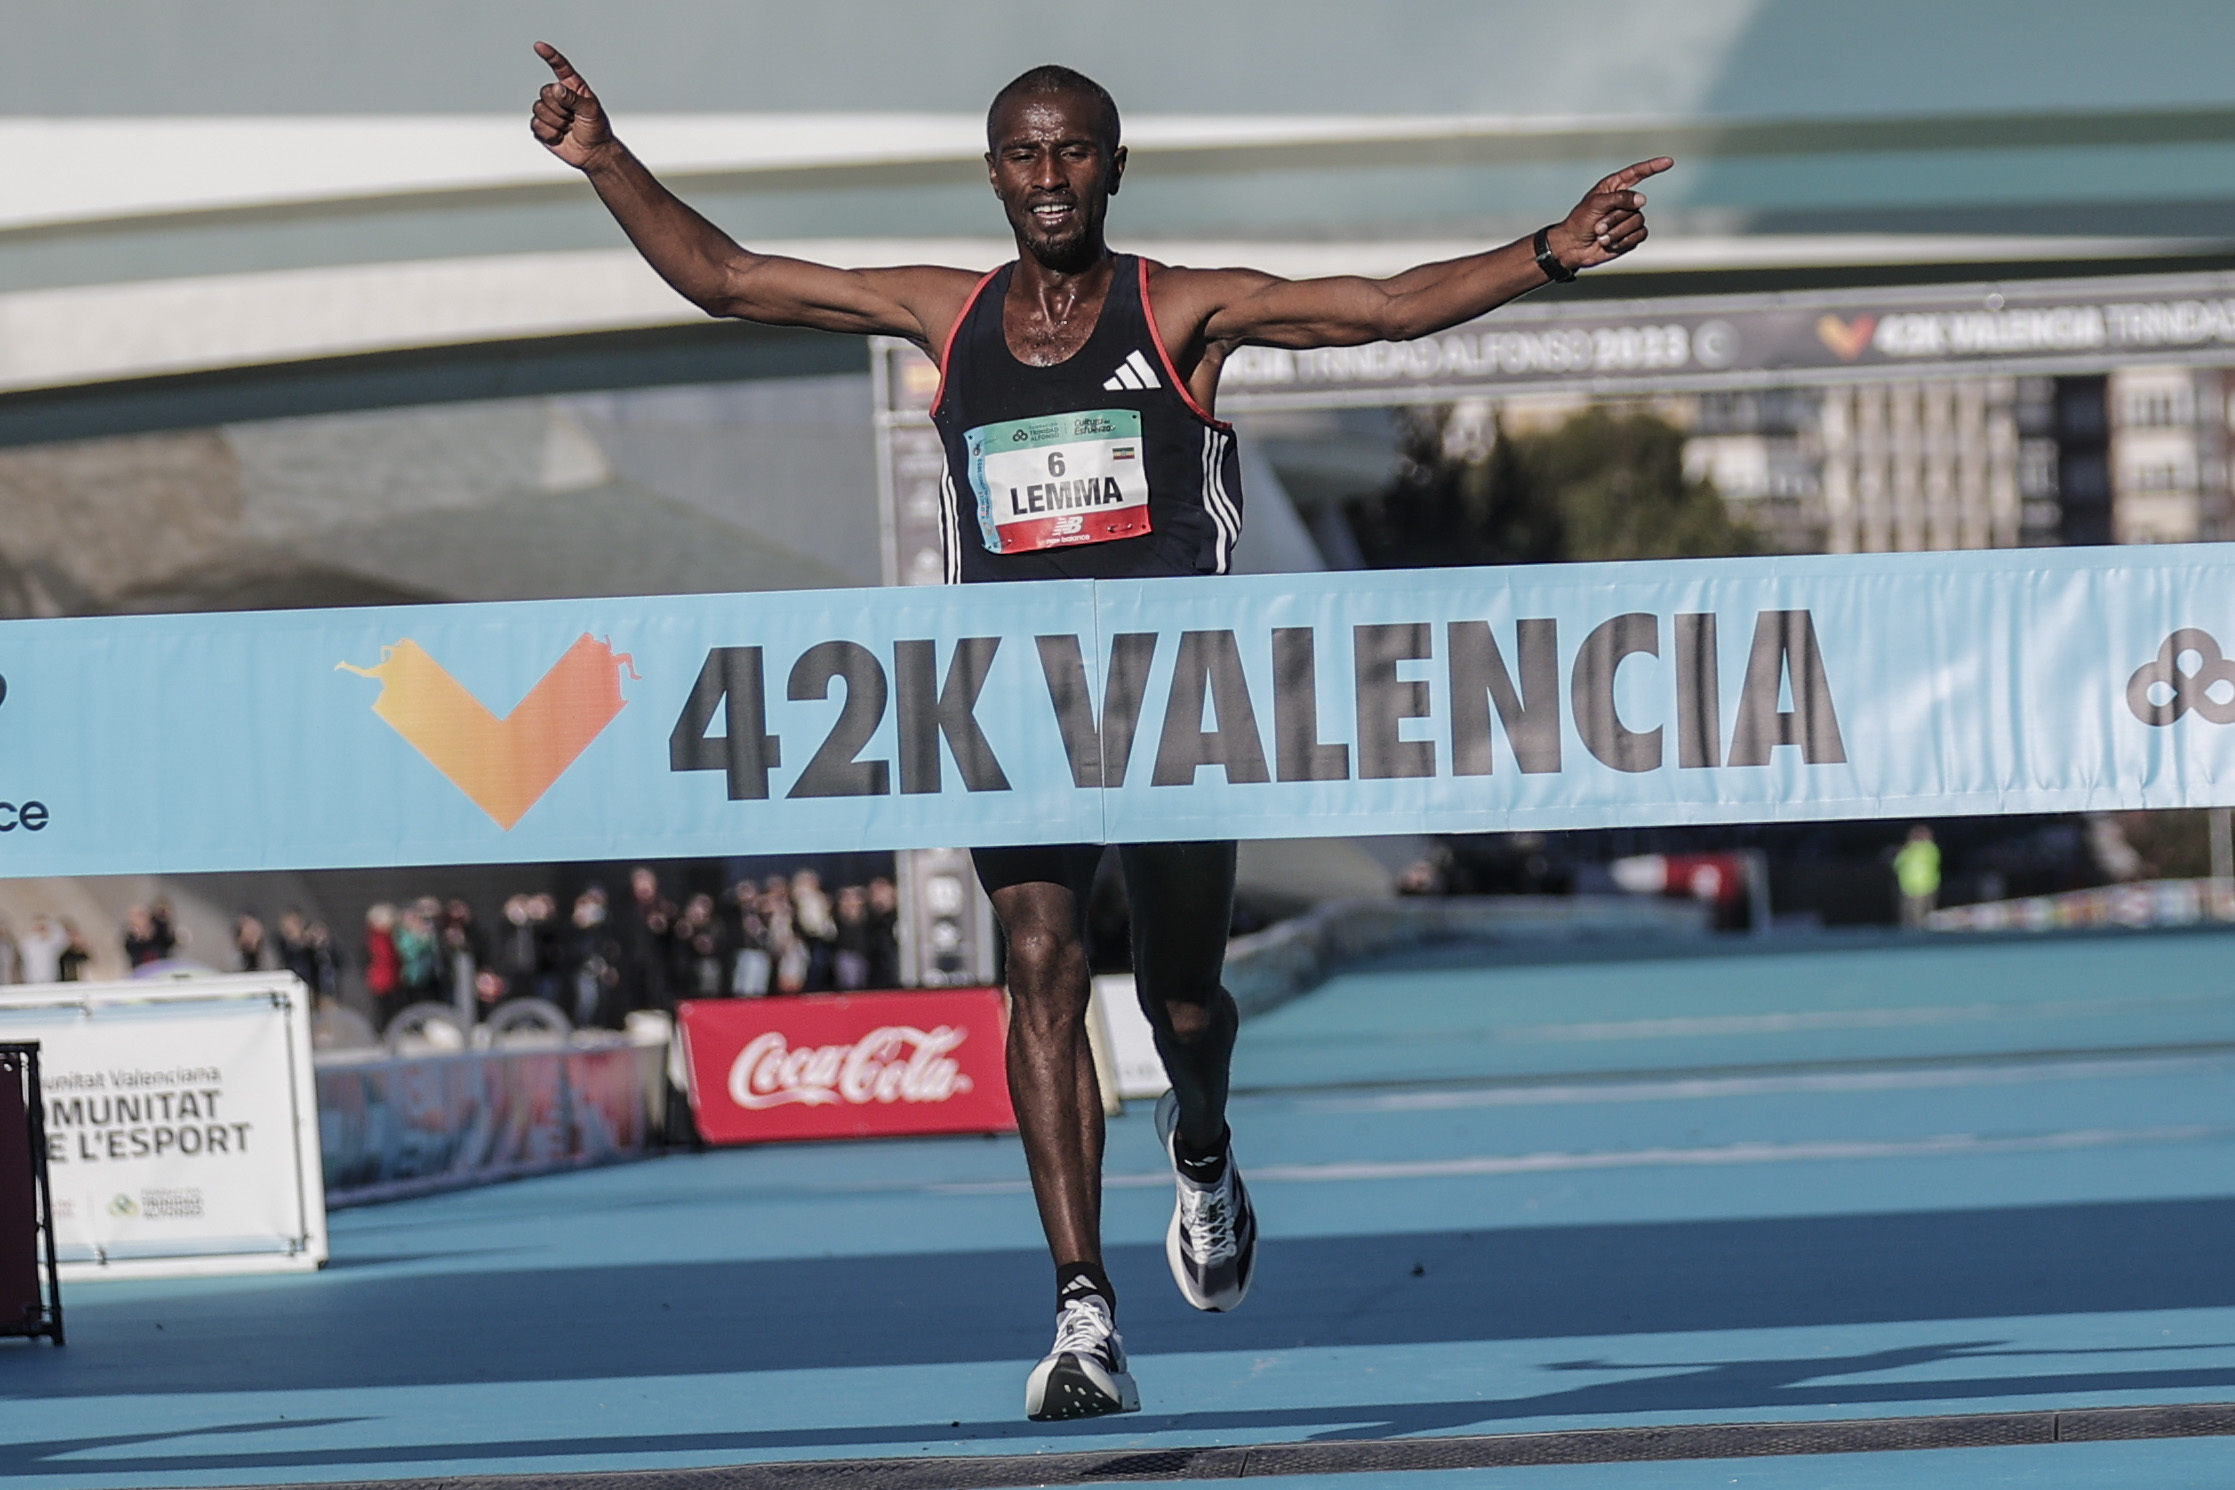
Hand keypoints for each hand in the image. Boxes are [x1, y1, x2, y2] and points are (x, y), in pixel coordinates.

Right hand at [530, 41, 614, 169]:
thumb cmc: (596, 129)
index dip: (549, 56)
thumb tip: (556, 89)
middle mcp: (558, 96)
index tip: (539, 46)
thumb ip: (574, 99)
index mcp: (572, 87)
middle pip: (545, 92)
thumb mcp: (591, 111)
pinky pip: (536, 125)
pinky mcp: (541, 126)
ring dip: (556, 122)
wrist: (593, 153)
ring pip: (539, 109)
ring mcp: (548, 110)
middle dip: (560, 108)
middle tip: (574, 118)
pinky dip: (550, 133)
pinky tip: (560, 136)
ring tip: (568, 128)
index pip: (560, 67)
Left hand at [1547, 158, 1672, 270]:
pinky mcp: (1631, 235)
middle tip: (1597, 226)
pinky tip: (1610, 244)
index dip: (1653, 167)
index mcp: (1614, 187)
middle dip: (1614, 218)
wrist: (1573, 247)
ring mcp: (1629, 218)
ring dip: (1617, 231)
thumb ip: (1619, 198)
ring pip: (1638, 221)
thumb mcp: (1596, 204)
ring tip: (1601, 236)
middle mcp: (1624, 201)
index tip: (1668, 162)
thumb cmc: (1579, 222)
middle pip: (1635, 205)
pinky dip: (1623, 241)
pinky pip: (1639, 235)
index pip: (1637, 173)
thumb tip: (1642, 199)